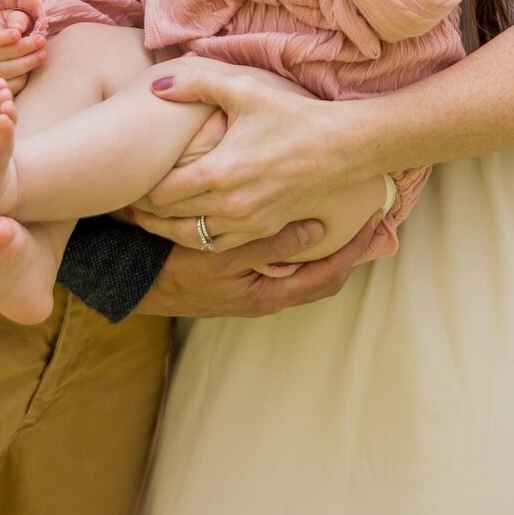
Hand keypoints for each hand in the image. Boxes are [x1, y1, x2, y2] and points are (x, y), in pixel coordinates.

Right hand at [0, 0, 46, 87]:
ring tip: (43, 54)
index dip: (4, 37)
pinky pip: (12, 85)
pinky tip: (35, 68)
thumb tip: (18, 28)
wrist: (12, 40)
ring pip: (7, 71)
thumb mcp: (14, 16)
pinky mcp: (1, 83)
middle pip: (1, 55)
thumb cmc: (14, 25)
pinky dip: (24, 78)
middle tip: (41, 41)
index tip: (17, 34)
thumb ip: (17, 20)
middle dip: (24, 48)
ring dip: (27, 63)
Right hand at [132, 214, 378, 318]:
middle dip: (352, 250)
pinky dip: (303, 245)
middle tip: (374, 220)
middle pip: (325, 276)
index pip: (329, 274)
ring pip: (307, 271)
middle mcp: (269, 296)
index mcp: (270, 295)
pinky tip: (304, 221)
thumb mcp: (223, 256)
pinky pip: (286, 264)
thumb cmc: (176, 269)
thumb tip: (318, 229)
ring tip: (349, 218)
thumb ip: (269, 244)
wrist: (134, 281)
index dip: (357, 250)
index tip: (378, 223)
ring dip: (330, 248)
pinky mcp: (244, 277)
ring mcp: (257, 289)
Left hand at [136, 55, 357, 241]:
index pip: (163, 192)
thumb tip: (157, 84)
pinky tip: (189, 226)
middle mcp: (230, 206)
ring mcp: (248, 223)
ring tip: (149, 220)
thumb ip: (197, 84)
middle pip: (171, 219)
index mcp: (220, 173)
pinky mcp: (264, 230)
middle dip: (146, 212)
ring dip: (167, 231)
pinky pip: (219, 244)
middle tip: (126, 204)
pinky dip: (198, 238)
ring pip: (192, 239)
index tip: (127, 182)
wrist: (341, 147)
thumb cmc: (292, 115)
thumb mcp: (245, 90)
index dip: (140, 189)